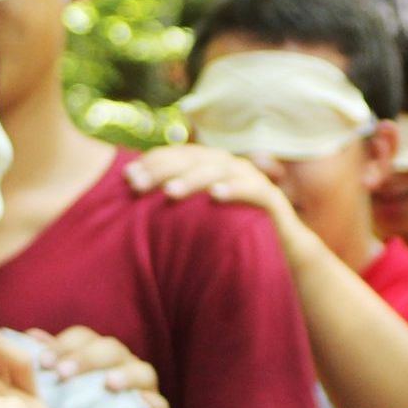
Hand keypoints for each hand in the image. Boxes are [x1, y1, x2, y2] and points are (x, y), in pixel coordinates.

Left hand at [33, 326, 172, 407]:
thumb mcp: (64, 395)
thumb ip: (54, 366)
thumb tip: (31, 336)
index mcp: (97, 358)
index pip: (83, 338)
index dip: (64, 345)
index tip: (42, 362)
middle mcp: (123, 367)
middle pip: (111, 349)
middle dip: (87, 358)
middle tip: (63, 373)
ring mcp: (145, 391)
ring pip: (143, 372)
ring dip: (126, 374)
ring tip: (109, 383)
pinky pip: (161, 406)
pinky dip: (153, 403)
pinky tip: (141, 403)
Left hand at [127, 145, 290, 221]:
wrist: (280, 252)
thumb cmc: (230, 233)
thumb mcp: (198, 218)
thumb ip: (175, 205)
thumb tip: (131, 204)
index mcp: (211, 166)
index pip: (178, 155)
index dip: (152, 162)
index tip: (126, 177)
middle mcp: (229, 166)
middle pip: (193, 159)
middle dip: (163, 170)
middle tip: (137, 184)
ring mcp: (251, 179)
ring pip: (219, 170)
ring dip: (193, 179)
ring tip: (169, 192)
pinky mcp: (271, 199)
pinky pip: (253, 189)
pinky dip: (235, 189)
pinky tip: (215, 196)